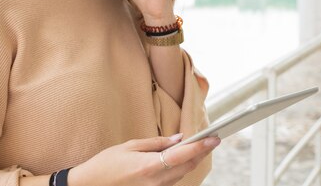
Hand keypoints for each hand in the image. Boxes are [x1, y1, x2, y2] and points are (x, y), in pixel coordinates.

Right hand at [67, 134, 219, 185]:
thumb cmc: (106, 164)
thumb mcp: (129, 146)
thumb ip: (156, 143)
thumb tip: (179, 139)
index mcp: (149, 166)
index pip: (182, 155)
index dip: (201, 146)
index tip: (214, 138)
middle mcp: (155, 182)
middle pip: (187, 167)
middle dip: (201, 153)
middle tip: (212, 139)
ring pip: (181, 175)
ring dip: (192, 160)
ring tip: (200, 146)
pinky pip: (172, 180)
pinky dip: (180, 168)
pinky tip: (182, 158)